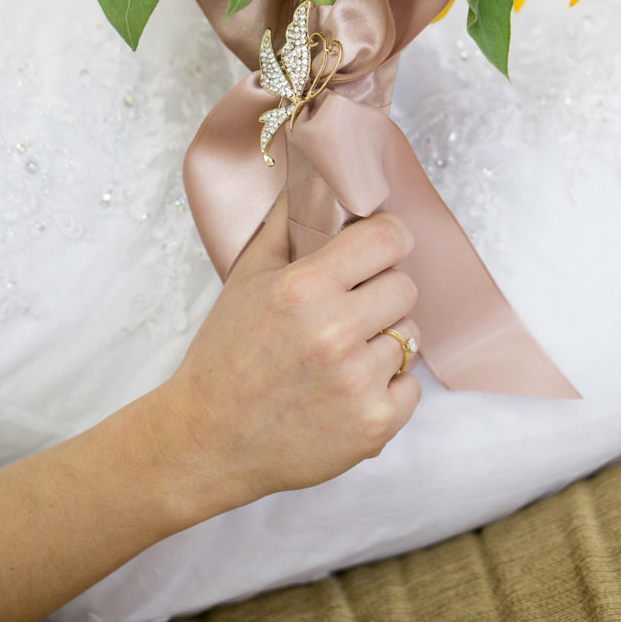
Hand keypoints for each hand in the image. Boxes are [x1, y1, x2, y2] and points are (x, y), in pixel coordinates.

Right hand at [152, 197, 420, 520]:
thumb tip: (311, 181)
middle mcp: (335, 333)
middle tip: (353, 307)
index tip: (380, 248)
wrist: (208, 440)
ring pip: (409, 337)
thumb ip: (284, 225)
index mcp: (304, 289)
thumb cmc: (225, 356)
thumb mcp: (245, 278)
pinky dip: (390, 386)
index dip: (389, 239)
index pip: (388, 239)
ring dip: (383, 341)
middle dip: (383, 292)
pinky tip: (351, 387)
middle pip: (405, 287)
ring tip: (343, 353)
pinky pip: (412, 386)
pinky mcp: (374, 426)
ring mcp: (357, 383)